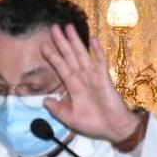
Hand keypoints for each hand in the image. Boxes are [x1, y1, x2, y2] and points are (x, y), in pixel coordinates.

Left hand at [41, 24, 139, 143]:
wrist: (113, 129)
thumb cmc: (94, 124)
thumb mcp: (70, 118)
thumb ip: (57, 109)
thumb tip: (44, 100)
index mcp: (73, 86)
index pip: (61, 67)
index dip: (52, 56)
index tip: (43, 45)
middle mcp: (82, 78)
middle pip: (69, 56)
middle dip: (61, 42)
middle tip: (53, 27)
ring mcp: (94, 76)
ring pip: (82, 55)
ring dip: (75, 41)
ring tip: (68, 27)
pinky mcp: (105, 79)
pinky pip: (100, 62)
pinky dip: (96, 51)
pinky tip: (92, 40)